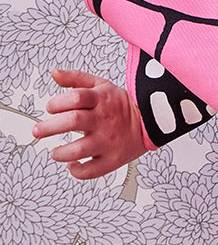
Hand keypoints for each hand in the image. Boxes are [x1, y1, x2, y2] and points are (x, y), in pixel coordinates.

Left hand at [32, 68, 147, 179]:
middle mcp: (104, 120)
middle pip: (72, 121)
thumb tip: (55, 73)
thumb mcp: (102, 86)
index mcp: (102, 100)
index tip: (51, 108)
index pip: (75, 97)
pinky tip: (73, 164)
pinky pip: (91, 170)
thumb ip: (76, 79)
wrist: (152, 121)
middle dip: (49, 127)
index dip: (57, 102)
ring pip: (78, 150)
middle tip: (38, 131)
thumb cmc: (122, 105)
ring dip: (60, 153)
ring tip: (56, 151)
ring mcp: (108, 141)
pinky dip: (77, 171)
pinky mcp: (113, 159)